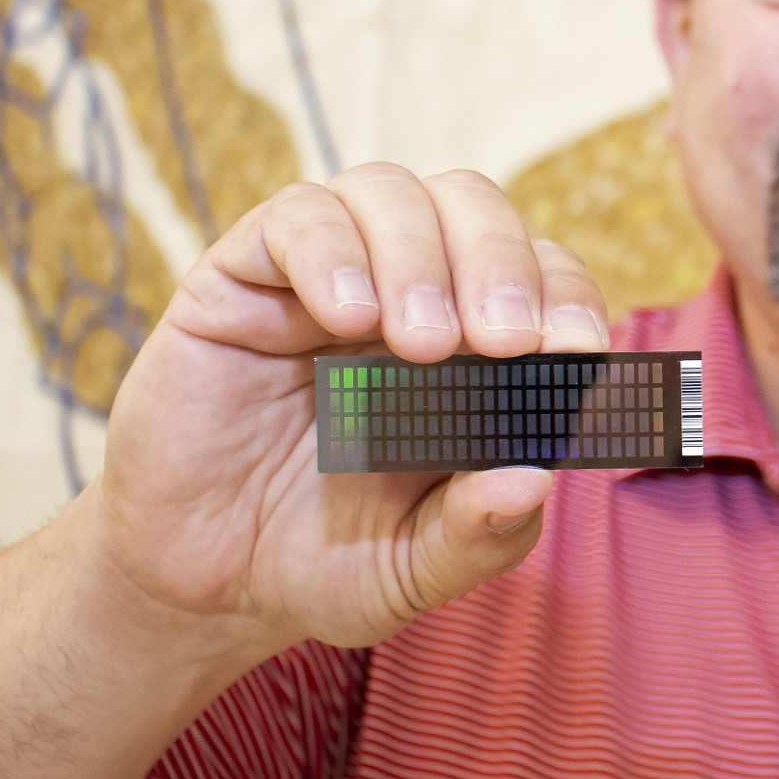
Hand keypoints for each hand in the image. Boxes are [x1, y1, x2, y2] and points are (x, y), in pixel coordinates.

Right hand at [95, 164, 609, 657]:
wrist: (201, 586)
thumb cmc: (325, 562)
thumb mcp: (418, 567)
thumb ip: (481, 532)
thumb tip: (535, 478)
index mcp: (474, 345)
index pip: (543, 274)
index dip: (568, 298)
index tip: (577, 353)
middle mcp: (407, 290)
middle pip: (473, 206)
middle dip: (503, 262)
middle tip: (506, 341)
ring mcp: (324, 278)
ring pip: (389, 192)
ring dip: (421, 254)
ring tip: (422, 344)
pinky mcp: (240, 278)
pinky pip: (295, 217)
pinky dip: (330, 252)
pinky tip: (343, 317)